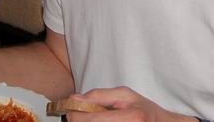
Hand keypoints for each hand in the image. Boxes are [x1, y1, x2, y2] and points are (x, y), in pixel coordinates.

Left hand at [65, 87, 194, 121]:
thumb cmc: (144, 109)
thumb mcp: (124, 95)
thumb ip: (98, 96)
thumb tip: (74, 99)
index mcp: (131, 118)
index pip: (91, 120)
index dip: (75, 115)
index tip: (70, 110)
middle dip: (79, 121)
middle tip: (78, 114)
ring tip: (92, 117)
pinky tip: (100, 121)